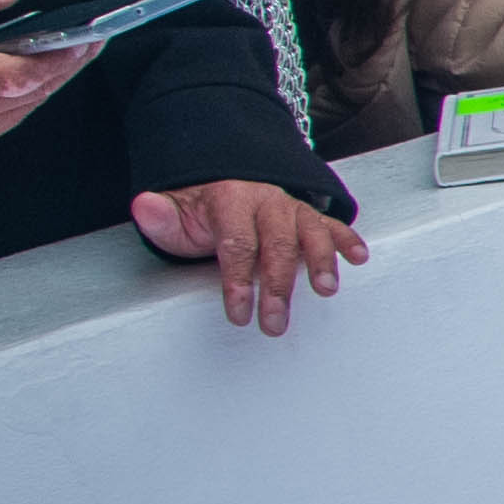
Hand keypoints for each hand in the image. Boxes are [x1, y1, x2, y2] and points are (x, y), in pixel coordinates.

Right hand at [0, 0, 93, 155]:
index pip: (17, 76)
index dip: (55, 60)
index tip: (85, 39)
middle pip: (32, 91)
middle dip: (67, 64)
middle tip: (97, 38)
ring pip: (27, 105)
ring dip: (54, 79)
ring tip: (81, 50)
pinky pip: (14, 115)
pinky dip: (33, 93)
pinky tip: (49, 70)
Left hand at [127, 174, 363, 332]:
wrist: (220, 181)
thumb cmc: (198, 210)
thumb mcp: (173, 213)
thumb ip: (159, 215)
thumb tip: (145, 206)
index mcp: (230, 199)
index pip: (237, 243)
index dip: (238, 281)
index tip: (239, 313)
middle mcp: (265, 200)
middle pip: (277, 244)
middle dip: (278, 286)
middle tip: (275, 321)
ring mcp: (289, 207)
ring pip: (310, 231)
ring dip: (321, 261)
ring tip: (325, 289)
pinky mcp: (306, 215)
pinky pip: (330, 224)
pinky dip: (347, 239)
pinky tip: (357, 257)